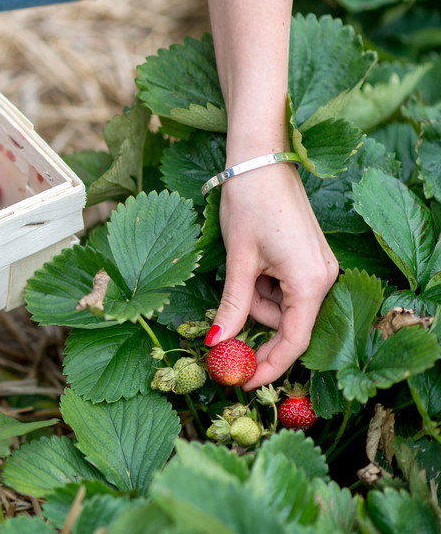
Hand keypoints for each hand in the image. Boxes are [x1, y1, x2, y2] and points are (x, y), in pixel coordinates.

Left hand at [208, 162, 338, 389]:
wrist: (261, 161)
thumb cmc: (249, 205)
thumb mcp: (237, 261)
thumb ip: (233, 306)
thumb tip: (218, 343)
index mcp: (310, 282)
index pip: (294, 341)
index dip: (269, 367)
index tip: (242, 382)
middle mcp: (323, 278)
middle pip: (286, 324)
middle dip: (253, 323)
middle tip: (223, 320)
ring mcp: (319, 268)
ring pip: (281, 307)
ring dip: (255, 299)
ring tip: (241, 265)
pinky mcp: (310, 260)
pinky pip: (284, 289)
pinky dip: (262, 286)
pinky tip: (251, 261)